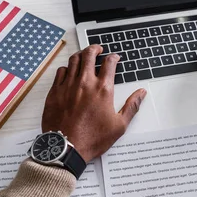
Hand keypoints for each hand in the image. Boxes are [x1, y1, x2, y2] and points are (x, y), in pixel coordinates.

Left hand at [42, 45, 146, 161]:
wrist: (66, 147)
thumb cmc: (92, 139)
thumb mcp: (119, 125)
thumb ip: (131, 106)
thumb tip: (141, 93)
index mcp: (103, 90)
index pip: (109, 63)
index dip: (113, 57)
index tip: (114, 57)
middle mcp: (85, 83)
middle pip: (89, 55)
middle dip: (95, 48)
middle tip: (98, 49)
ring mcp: (68, 86)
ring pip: (74, 60)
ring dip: (81, 55)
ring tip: (84, 55)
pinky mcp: (55, 92)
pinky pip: (60, 72)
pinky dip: (67, 68)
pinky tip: (69, 71)